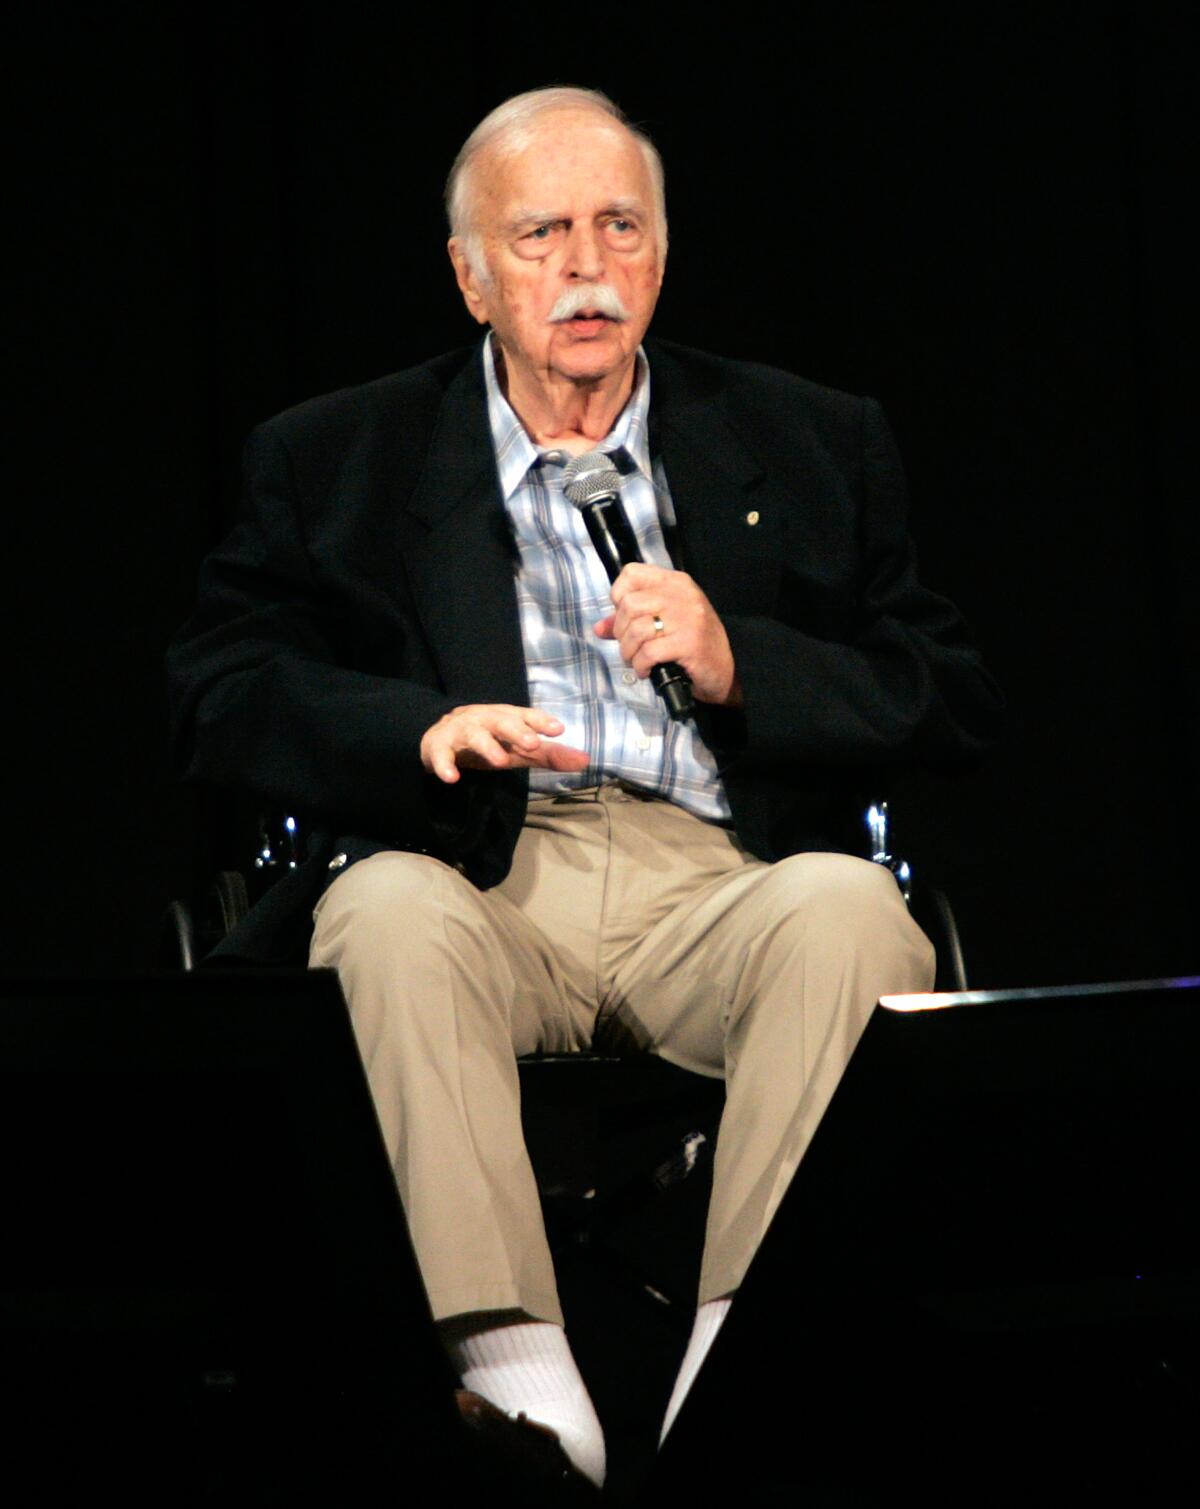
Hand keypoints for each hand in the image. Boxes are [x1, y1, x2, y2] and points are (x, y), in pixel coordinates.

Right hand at [420, 704, 589, 784]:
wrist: (440, 737)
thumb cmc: (488, 741)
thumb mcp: (518, 749)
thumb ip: (549, 754)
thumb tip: (586, 760)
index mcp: (506, 717)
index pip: (526, 716)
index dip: (541, 721)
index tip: (558, 730)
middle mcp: (484, 719)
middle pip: (501, 721)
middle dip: (516, 730)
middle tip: (533, 744)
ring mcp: (460, 731)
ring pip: (473, 734)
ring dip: (486, 746)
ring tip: (499, 761)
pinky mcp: (439, 746)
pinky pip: (441, 754)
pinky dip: (445, 765)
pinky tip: (452, 778)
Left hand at [594, 563, 741, 705]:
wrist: (730, 669)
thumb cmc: (694, 644)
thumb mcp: (665, 624)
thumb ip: (631, 621)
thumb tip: (600, 628)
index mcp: (675, 583)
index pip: (632, 573)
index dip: (619, 596)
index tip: (625, 618)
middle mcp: (682, 595)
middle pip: (629, 604)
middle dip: (621, 632)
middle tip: (630, 648)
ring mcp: (687, 618)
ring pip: (636, 629)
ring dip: (629, 652)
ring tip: (638, 661)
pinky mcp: (689, 643)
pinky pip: (648, 652)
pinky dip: (641, 665)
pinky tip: (647, 671)